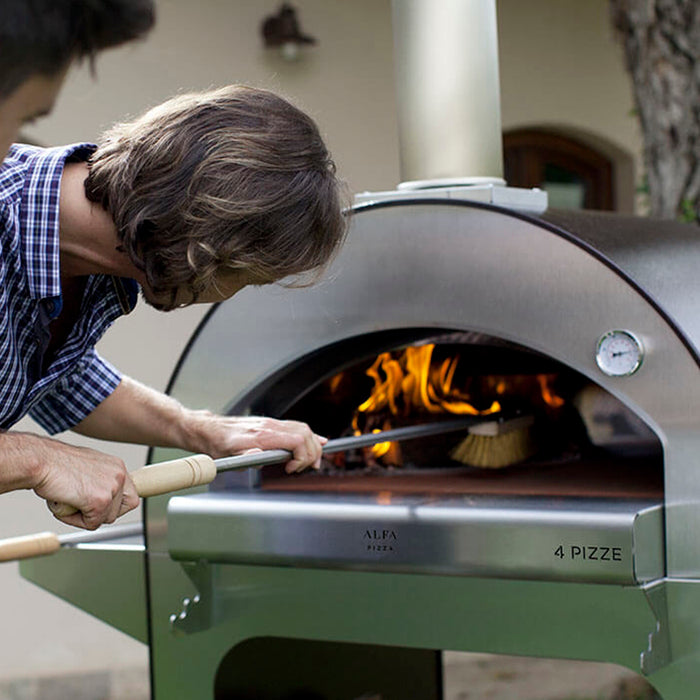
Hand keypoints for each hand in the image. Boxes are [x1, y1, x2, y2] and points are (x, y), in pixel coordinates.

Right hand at [28, 436, 139, 529]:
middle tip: (81, 505)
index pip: (130, 495)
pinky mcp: (100, 501)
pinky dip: (76, 520)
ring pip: (105, 519)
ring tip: (69, 500)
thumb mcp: (87, 468)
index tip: (103, 507)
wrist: (40, 461)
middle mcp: (119, 475)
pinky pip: (92, 524)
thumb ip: (99, 481)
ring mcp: (112, 488)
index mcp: (117, 466)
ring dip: (85, 516)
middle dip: (100, 513)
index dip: (115, 505)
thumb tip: (102, 496)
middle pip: (120, 510)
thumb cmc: (55, 464)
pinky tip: (66, 504)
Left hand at [185, 412, 326, 472]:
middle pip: (305, 434)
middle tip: (308, 467)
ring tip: (313, 460)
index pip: (297, 440)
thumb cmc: (217, 444)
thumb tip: (260, 459)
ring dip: (313, 444)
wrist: (209, 430)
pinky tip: (317, 440)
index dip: (303, 456)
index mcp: (262, 435)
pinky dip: (308, 436)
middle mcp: (270, 426)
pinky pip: (295, 427)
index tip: (292, 469)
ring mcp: (271, 424)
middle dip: (313, 452)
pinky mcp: (270, 425)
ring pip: (302, 429)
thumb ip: (246, 457)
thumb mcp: (228, 456)